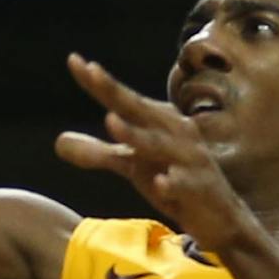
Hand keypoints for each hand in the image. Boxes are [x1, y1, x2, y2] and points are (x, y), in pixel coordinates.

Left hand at [55, 53, 256, 249]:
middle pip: (140, 111)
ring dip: (137, 134)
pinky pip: (184, 186)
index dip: (99, 83)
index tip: (74, 60)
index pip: (123, 100)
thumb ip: (98, 153)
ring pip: (161, 145)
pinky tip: (162, 183)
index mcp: (158, 124)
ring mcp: (190, 161)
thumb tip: (57, 142)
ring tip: (111, 121)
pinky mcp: (200, 190)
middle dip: (116, 92)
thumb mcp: (133, 167)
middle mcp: (176, 134)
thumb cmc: (174, 183)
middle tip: (92, 72)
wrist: (221, 217)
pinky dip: (173, 183)